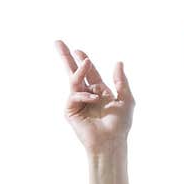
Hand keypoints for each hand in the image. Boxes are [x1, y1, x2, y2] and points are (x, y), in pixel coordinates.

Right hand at [55, 40, 134, 154]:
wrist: (111, 142)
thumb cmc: (120, 124)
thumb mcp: (126, 100)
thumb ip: (121, 81)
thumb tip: (118, 62)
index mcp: (100, 92)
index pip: (90, 73)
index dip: (84, 61)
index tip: (78, 50)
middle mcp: (87, 95)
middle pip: (74, 73)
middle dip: (66, 58)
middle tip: (58, 42)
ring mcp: (78, 103)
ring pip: (74, 80)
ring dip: (80, 70)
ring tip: (85, 62)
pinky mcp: (71, 111)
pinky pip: (74, 95)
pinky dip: (84, 95)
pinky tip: (94, 99)